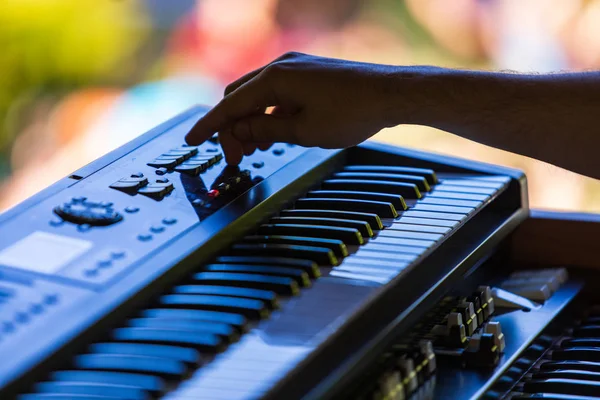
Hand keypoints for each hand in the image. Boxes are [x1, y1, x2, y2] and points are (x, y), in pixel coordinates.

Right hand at [185, 52, 399, 164]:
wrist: (391, 94)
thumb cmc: (352, 111)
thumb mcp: (303, 131)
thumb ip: (265, 129)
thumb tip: (240, 130)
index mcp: (275, 78)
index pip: (229, 104)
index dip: (208, 126)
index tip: (191, 141)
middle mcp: (281, 66)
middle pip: (239, 99)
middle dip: (231, 128)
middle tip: (235, 157)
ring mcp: (295, 68)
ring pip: (257, 97)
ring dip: (250, 123)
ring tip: (253, 150)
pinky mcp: (307, 75)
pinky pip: (276, 95)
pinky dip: (267, 115)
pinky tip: (271, 135)